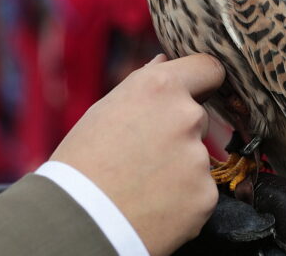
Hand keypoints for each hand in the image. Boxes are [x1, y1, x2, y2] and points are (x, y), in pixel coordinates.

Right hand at [50, 54, 224, 255]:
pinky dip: (183, 199)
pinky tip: (154, 204)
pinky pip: (200, 190)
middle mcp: (186, 115)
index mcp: (160, 87)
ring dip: (180, 168)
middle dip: (180, 132)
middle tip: (144, 153)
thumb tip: (164, 62)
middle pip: (200, 117)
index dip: (202, 81)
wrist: (77, 223)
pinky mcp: (206, 194)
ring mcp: (198, 157)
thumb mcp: (104, 112)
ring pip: (198, 157)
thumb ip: (142, 86)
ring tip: (143, 183)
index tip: (198, 92)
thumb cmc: (81, 163)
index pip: (209, 68)